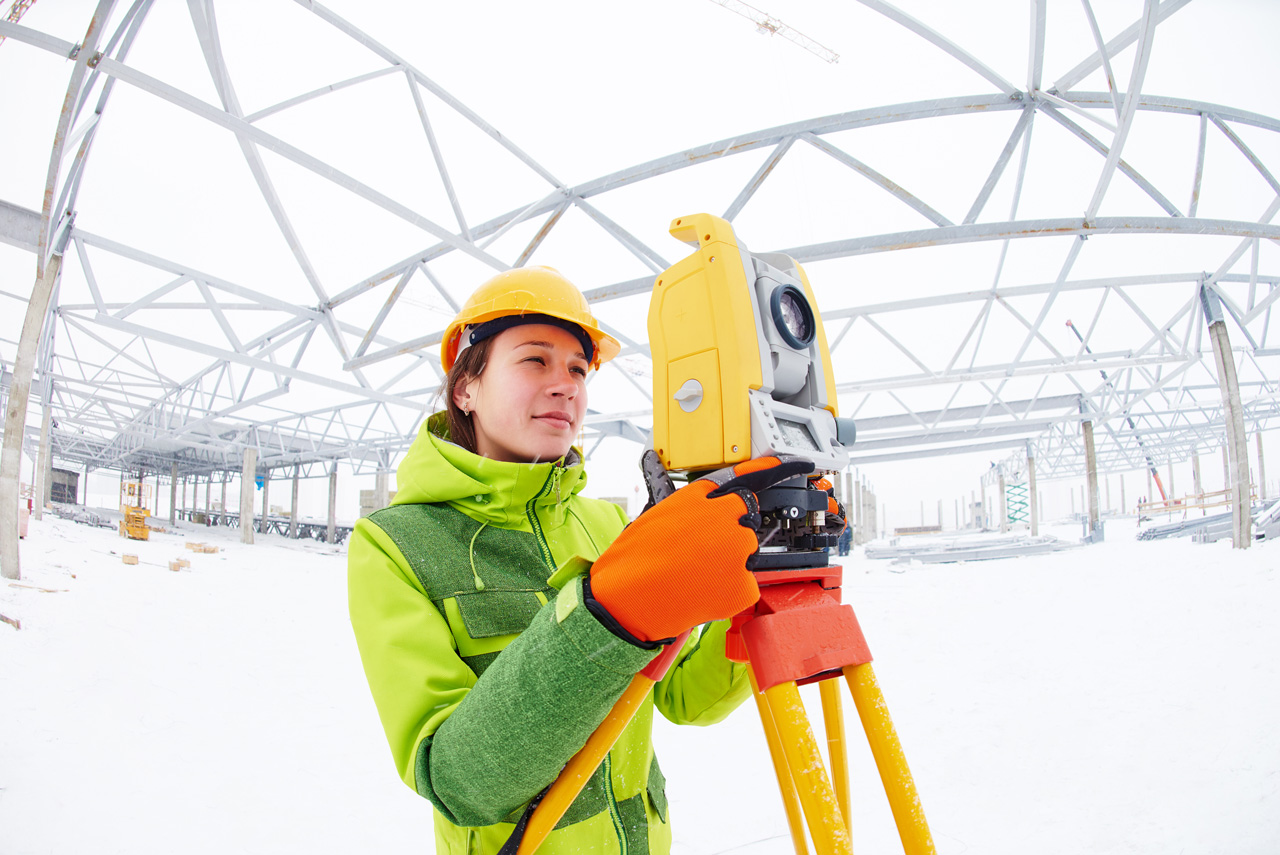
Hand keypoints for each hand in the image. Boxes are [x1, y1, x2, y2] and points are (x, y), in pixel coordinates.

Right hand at [587, 455, 814, 642]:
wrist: (628, 600)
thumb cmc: (632, 563)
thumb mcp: (654, 518)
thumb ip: (685, 510)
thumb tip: (699, 512)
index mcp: (697, 497)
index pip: (740, 477)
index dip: (766, 469)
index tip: (791, 463)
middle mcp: (723, 516)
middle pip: (745, 518)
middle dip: (732, 532)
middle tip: (704, 554)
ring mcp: (737, 548)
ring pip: (747, 552)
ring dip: (730, 564)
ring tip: (696, 577)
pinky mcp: (744, 582)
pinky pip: (746, 586)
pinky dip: (730, 594)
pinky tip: (704, 594)